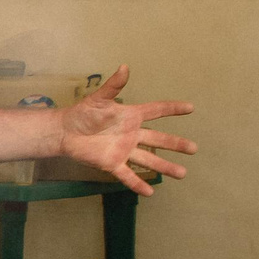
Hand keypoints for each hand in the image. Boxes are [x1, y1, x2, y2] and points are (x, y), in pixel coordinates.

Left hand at [57, 67, 196, 195]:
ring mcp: (124, 150)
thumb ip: (114, 86)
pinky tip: (150, 192)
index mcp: (131, 117)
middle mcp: (132, 134)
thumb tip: (124, 67)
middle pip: (158, 139)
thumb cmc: (83, 113)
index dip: (173, 109)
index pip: (156, 111)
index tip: (191, 108)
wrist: (65, 132)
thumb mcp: (99, 99)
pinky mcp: (112, 164)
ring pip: (148, 160)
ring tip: (182, 173)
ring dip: (165, 166)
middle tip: (194, 149)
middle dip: (176, 144)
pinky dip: (138, 184)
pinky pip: (128, 176)